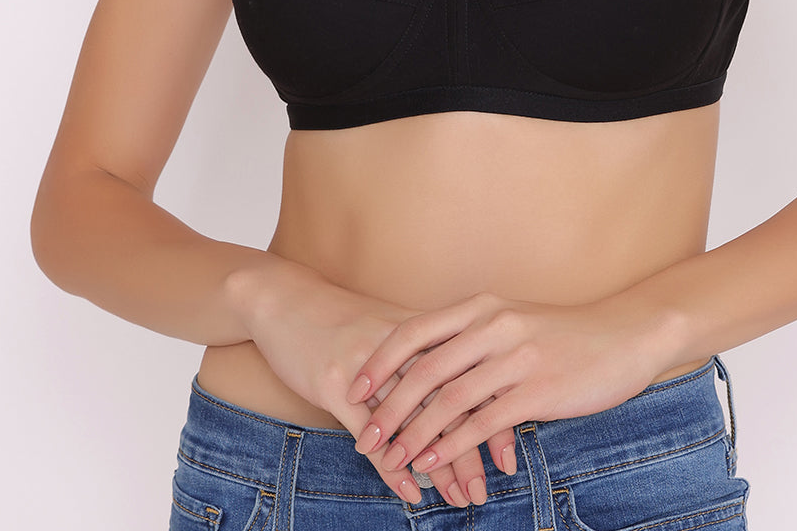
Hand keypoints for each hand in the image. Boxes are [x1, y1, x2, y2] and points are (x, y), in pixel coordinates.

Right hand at [232, 259, 514, 505]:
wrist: (286, 299)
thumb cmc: (343, 321)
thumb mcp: (390, 333)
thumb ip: (426, 359)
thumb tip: (463, 396)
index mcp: (422, 331)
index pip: (471, 376)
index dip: (492, 415)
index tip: (509, 456)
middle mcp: (403, 347)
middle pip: (449, 399)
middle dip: (472, 448)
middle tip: (488, 488)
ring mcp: (369, 364)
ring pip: (415, 418)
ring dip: (440, 463)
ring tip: (459, 498)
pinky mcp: (335, 381)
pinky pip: (370, 428)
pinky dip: (392, 463)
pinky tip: (410, 489)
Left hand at [344, 290, 664, 474]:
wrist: (623, 336)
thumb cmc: (564, 335)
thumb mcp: (511, 323)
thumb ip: (472, 339)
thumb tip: (427, 369)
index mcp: (481, 307)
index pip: (415, 331)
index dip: (380, 362)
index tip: (353, 389)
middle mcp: (493, 325)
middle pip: (424, 369)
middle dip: (388, 406)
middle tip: (365, 437)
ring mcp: (515, 357)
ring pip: (448, 400)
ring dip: (414, 434)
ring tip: (391, 458)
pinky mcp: (538, 389)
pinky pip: (483, 422)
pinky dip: (452, 446)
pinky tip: (432, 463)